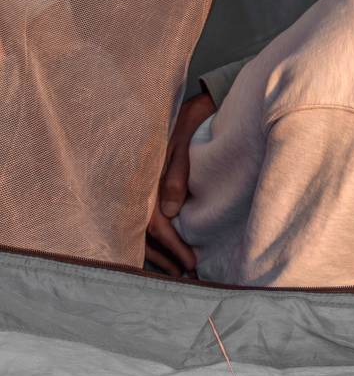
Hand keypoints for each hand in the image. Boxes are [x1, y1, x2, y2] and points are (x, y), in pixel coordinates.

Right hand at [144, 89, 214, 275]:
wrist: (193, 99)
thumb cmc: (191, 119)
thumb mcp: (184, 142)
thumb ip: (176, 173)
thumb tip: (171, 211)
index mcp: (144, 178)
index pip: (154, 224)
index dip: (172, 246)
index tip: (191, 263)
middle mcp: (137, 188)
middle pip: (145, 236)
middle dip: (166, 258)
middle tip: (188, 276)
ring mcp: (140, 189)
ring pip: (143, 233)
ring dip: (162, 253)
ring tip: (181, 271)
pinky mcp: (146, 188)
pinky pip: (146, 221)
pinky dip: (158, 240)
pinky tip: (170, 250)